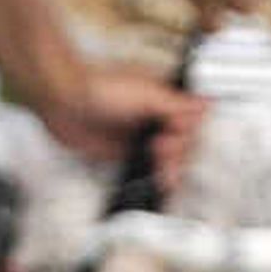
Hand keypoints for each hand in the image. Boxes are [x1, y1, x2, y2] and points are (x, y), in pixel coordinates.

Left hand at [36, 69, 208, 172]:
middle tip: (162, 152)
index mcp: (165, 98)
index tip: (178, 139)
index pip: (193, 121)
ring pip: (168, 160)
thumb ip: (177, 105)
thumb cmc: (100, 87)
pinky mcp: (126, 155)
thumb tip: (206, 107)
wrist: (64, 101)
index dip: (190, 134)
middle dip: (179, 153)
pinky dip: (154, 178)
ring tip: (161, 172)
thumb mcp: (147, 94)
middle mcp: (156, 117)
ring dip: (169, 168)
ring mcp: (141, 136)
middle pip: (184, 144)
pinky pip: (146, 170)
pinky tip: (158, 184)